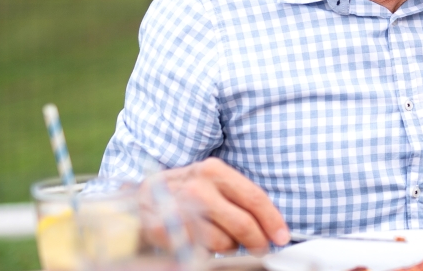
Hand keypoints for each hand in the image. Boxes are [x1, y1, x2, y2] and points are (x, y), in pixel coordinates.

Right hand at [149, 158, 288, 253]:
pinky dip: (207, 253)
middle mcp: (196, 187)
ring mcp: (178, 209)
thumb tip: (272, 226)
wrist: (140, 197)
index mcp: (214, 170)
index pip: (254, 198)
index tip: (282, 237)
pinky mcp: (164, 231)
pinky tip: (203, 243)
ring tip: (222, 239)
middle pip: (243, 223)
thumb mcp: (212, 183)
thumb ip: (239, 199)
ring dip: (229, 247)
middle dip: (258, 241)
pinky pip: (200, 252)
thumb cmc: (185, 191)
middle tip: (261, 247)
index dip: (273, 221)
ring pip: (223, 242)